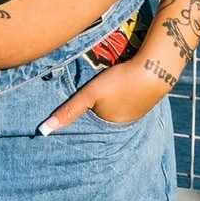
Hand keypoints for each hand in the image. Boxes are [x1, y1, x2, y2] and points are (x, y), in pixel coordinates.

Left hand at [39, 61, 171, 132]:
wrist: (156, 68)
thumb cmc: (120, 82)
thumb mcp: (90, 94)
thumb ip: (68, 111)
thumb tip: (43, 131)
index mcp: (109, 126)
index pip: (89, 127)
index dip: (82, 120)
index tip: (74, 114)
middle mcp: (124, 124)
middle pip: (103, 118)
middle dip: (96, 112)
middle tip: (92, 98)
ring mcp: (137, 112)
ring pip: (117, 108)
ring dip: (111, 102)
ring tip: (106, 92)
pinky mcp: (146, 99)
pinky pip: (128, 100)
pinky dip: (123, 95)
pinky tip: (121, 87)